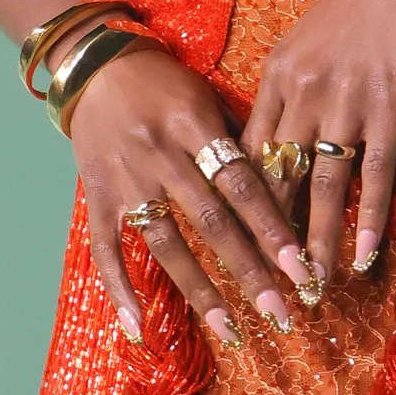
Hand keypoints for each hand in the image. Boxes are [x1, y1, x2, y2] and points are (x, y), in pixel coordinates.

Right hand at [69, 45, 316, 345]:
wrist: (95, 66)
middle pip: (211, 221)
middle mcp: (159, 154)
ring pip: (166, 243)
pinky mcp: (97, 196)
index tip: (300, 268)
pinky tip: (138, 328)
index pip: (241, 184)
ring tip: (230, 328)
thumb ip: (237, 142)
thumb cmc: (164, 83)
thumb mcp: (206, 98)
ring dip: (200, 290)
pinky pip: (106, 249)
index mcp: (194, 124)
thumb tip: (282, 192)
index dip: (272, 228)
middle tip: (281, 314)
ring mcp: (125, 179)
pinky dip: (120, 290)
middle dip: (249, 271)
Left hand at [242, 0, 395, 277]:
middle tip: (264, 282)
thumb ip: (289, 88)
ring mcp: (345, 102)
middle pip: (278, 178)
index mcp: (275, 76)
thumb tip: (274, 135)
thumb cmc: (362, 5)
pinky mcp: (388, 108)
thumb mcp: (308, 40)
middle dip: (269, 236)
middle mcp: (302, 93)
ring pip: (322, 186)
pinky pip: (375, 173)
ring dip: (318, 241)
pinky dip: (369, 217)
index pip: (247, 153)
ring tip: (314, 285)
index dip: (240, 204)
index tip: (233, 244)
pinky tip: (367, 254)